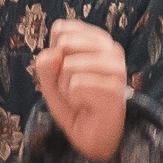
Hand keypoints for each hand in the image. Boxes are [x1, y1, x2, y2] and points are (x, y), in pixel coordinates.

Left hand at [33, 17, 130, 161]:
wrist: (92, 134)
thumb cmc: (73, 101)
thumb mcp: (50, 79)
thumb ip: (45, 63)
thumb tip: (56, 54)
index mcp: (98, 40)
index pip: (61, 29)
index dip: (53, 52)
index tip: (65, 69)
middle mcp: (111, 49)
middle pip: (65, 42)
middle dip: (58, 69)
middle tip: (72, 85)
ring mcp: (116, 68)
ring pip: (69, 64)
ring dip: (65, 86)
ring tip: (78, 96)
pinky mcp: (115, 88)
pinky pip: (76, 84)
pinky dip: (73, 98)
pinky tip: (85, 104)